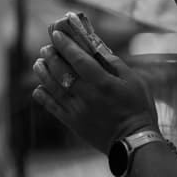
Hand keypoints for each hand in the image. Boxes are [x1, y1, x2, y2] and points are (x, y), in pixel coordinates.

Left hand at [33, 30, 158, 152]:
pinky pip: (54, 108)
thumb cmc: (138, 108)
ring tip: (38, 64)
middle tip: (46, 48)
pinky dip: (44, 98)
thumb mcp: (134, 81)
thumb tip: (98, 49)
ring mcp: (78, 111)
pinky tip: (38, 88)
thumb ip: (115, 64)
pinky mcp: (74, 124)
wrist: (134, 141)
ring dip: (44, 74)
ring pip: (54, 89)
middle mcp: (87, 95)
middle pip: (62, 72)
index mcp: (102, 83)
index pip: (79, 60)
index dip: (66, 46)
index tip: (56, 35)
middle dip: (52, 57)